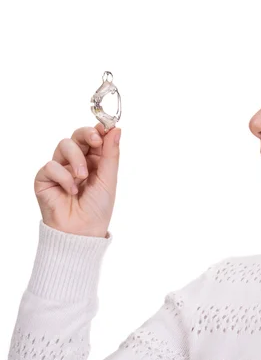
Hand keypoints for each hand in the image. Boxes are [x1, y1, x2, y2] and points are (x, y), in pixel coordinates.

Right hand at [33, 123, 121, 237]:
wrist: (82, 231)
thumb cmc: (98, 207)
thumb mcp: (109, 178)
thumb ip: (110, 154)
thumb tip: (116, 129)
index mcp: (95, 160)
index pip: (94, 137)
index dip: (99, 130)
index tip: (105, 128)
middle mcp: (76, 161)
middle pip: (77, 135)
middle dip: (86, 134)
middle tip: (95, 141)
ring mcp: (60, 168)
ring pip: (64, 145)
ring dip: (76, 159)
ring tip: (83, 176)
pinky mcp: (44, 179)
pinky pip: (51, 166)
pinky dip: (64, 177)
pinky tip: (71, 190)